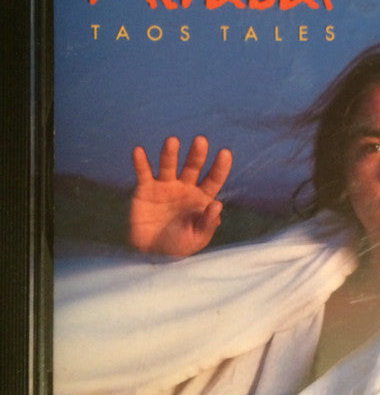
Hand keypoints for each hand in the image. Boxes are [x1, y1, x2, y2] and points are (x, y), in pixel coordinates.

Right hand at [129, 136, 231, 256]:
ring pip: (168, 165)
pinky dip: (140, 162)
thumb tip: (218, 204)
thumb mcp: (197, 238)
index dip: (220, 167)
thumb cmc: (179, 245)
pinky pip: (143, 173)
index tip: (225, 153)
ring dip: (170, 153)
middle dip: (196, 154)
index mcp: (201, 197)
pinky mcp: (145, 189)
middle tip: (201, 140)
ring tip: (172, 141)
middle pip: (192, 166)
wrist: (150, 253)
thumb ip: (208, 222)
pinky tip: (138, 151)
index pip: (213, 179)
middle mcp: (185, 187)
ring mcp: (165, 186)